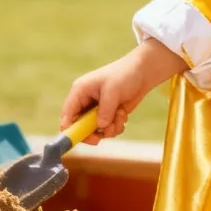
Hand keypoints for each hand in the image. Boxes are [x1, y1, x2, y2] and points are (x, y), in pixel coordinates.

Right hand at [60, 40, 185, 144]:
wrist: (143, 73)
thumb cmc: (125, 75)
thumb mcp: (113, 91)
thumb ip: (105, 110)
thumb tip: (100, 126)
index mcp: (80, 91)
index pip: (67, 114)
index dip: (69, 129)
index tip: (79, 138)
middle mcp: (85, 102)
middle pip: (79, 127)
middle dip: (91, 133)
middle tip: (100, 138)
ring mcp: (96, 110)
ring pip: (95, 130)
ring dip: (109, 129)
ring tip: (120, 117)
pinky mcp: (108, 115)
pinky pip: (107, 129)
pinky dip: (115, 127)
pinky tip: (123, 115)